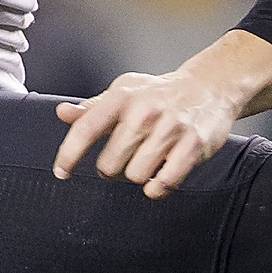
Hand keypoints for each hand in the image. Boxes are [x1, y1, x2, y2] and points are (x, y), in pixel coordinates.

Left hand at [54, 31, 271, 200]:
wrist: (210, 86)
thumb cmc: (161, 93)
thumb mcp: (125, 91)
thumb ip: (92, 108)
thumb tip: (63, 113)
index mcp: (122, 97)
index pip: (85, 129)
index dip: (68, 155)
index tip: (61, 171)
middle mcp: (144, 111)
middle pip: (108, 164)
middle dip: (111, 168)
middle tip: (123, 158)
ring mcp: (170, 129)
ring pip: (135, 176)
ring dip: (138, 175)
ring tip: (147, 160)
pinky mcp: (193, 145)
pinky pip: (164, 182)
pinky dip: (159, 186)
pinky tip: (161, 174)